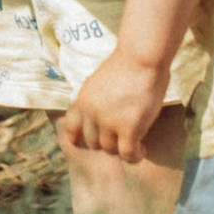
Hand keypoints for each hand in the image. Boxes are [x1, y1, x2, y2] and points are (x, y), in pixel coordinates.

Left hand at [60, 49, 171, 163]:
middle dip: (107, 142)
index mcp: (82, 100)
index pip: (71, 129)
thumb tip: (104, 115)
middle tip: (122, 138)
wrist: (141, 57)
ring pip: (110, 149)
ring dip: (122, 149)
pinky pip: (128, 154)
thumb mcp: (101, 82)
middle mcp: (91, 114)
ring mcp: (108, 122)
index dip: (81, 138)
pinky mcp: (128, 129)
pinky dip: (135, 156)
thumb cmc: (128, 64)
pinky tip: (142, 150)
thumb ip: (98, 100)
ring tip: (136, 145)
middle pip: (93, 143)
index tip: (94, 139)